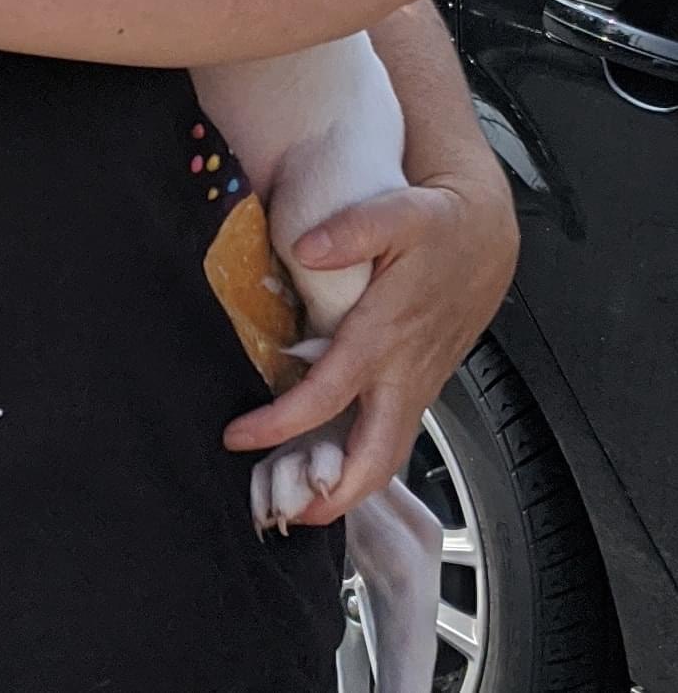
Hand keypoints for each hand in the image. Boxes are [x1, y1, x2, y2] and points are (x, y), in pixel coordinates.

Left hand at [221, 177, 518, 524]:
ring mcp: (416, 382)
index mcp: (388, 336)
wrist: (487, 233)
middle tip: (283, 512)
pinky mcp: (420, 381)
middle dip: (331, 497)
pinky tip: (329, 455)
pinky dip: (360, 456)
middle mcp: (404, 372)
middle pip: (373, 458)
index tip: (237, 437)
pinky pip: (390, 433)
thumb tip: (306, 248)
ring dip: (346, 484)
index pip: (328, 396)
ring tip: (298, 498)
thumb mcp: (400, 212)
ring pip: (385, 453)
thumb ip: (353, 229)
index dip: (281, 423)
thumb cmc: (441, 225)